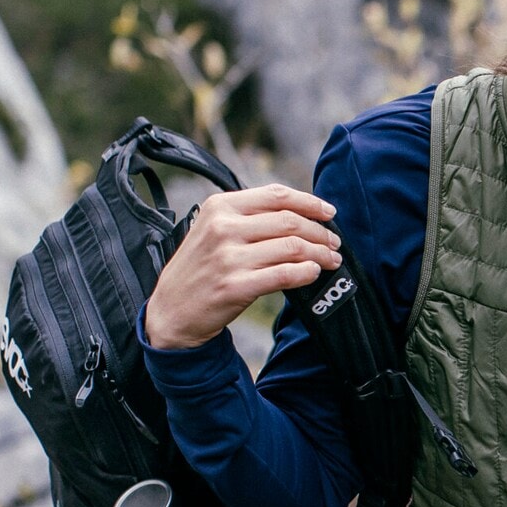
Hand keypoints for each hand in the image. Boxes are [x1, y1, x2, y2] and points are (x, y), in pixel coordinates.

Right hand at [146, 184, 343, 348]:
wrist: (171, 311)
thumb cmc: (200, 269)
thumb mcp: (213, 230)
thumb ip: (249, 217)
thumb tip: (300, 213)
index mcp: (219, 206)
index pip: (276, 195)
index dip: (310, 202)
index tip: (329, 212)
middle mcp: (223, 228)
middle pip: (290, 221)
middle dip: (320, 232)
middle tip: (334, 242)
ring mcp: (229, 257)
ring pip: (293, 247)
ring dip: (320, 253)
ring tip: (331, 260)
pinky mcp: (236, 286)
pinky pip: (285, 274)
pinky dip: (306, 273)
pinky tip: (313, 273)